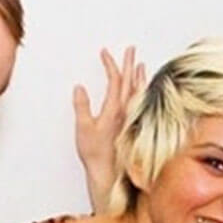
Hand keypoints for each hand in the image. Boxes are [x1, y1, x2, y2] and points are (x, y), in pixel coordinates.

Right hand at [74, 46, 145, 210]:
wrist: (108, 173)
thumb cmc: (96, 154)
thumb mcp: (83, 128)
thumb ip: (81, 107)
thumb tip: (80, 89)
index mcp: (113, 110)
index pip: (114, 80)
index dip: (111, 65)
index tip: (105, 53)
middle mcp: (125, 112)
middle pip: (129, 82)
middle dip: (128, 63)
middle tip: (130, 49)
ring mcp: (131, 119)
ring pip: (138, 92)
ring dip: (138, 76)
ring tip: (139, 64)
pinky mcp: (133, 126)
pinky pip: (140, 102)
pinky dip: (141, 91)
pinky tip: (142, 89)